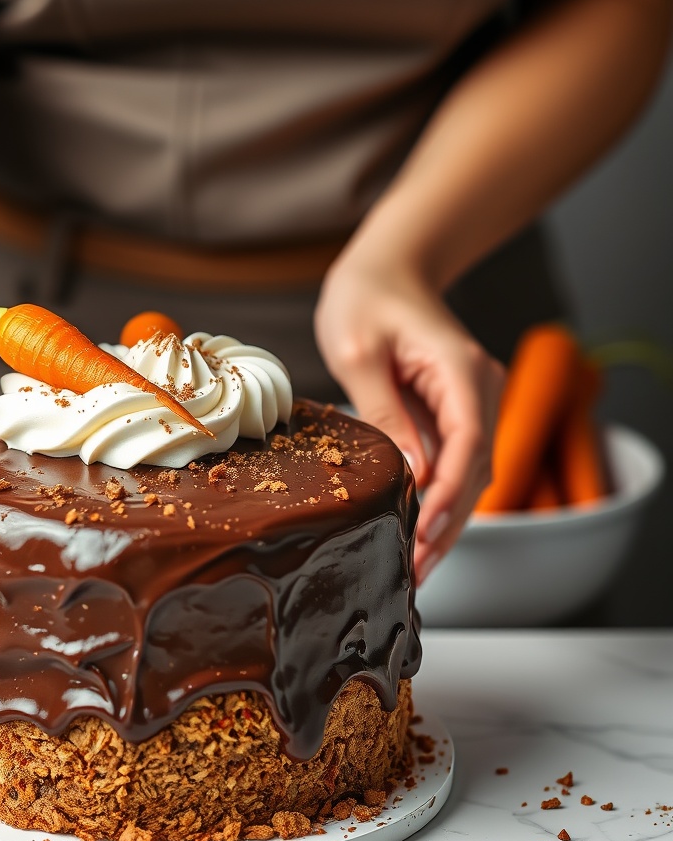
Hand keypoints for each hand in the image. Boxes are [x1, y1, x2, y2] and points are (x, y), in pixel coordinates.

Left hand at [315, 258, 504, 583]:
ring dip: (447, 521)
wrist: (386, 269)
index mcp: (461, 370)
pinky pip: (455, 464)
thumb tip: (411, 473)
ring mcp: (474, 402)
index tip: (425, 532)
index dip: (450, 495)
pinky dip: (439, 500)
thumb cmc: (365, 299)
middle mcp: (481, 389)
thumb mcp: (358, 353)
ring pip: (471, 474)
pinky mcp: (456, 413)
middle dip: (448, 524)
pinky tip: (416, 532)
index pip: (469, 443)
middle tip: (415, 571)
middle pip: (478, 470)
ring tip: (416, 567)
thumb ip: (385, 412)